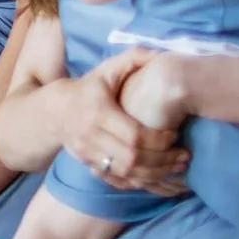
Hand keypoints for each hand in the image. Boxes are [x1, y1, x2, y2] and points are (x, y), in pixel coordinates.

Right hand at [66, 48, 186, 192]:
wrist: (54, 111)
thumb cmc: (88, 88)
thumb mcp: (107, 70)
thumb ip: (134, 59)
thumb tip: (161, 55)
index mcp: (98, 112)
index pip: (134, 134)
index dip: (159, 139)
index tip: (175, 133)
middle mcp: (91, 136)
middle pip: (132, 158)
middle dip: (163, 160)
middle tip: (184, 156)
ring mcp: (88, 153)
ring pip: (126, 173)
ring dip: (156, 174)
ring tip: (177, 168)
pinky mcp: (89, 165)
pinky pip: (117, 180)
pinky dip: (139, 182)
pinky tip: (157, 178)